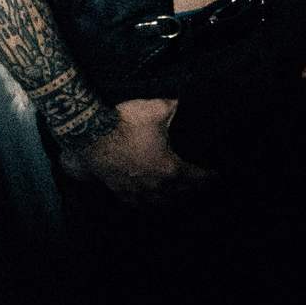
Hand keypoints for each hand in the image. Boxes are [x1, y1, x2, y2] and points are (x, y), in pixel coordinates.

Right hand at [58, 96, 209, 200]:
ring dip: (171, 200)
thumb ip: (175, 106)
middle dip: (191, 190)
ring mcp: (135, 190)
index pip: (195, 177)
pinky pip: (137, 203)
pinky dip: (147, 202)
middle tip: (199, 186)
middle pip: (179, 193)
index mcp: (168, 168)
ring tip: (177, 196)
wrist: (89, 134)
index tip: (216, 176)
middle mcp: (154, 185)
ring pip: (159, 202)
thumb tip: (183, 101)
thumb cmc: (125, 121)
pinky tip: (148, 201)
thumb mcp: (157, 108)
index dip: (208, 177)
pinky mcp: (118, 190)